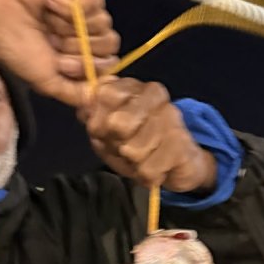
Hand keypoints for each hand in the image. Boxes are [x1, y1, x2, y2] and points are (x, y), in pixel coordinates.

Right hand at [0, 0, 119, 106]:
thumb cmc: (15, 50)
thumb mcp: (47, 82)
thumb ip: (75, 93)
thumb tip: (99, 97)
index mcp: (78, 54)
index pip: (107, 63)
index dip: (90, 67)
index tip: (62, 64)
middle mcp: (83, 31)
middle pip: (110, 44)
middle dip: (82, 49)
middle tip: (55, 43)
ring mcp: (81, 8)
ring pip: (104, 23)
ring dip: (73, 27)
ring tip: (48, 21)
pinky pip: (95, 1)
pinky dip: (73, 6)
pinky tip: (50, 3)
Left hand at [80, 79, 216, 192]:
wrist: (180, 164)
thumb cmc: (140, 144)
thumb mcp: (108, 130)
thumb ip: (91, 115)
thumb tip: (83, 108)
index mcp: (134, 87)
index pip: (104, 95)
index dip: (99, 122)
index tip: (107, 132)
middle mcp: (155, 97)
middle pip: (117, 124)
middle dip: (115, 144)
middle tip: (125, 148)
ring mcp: (171, 119)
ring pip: (133, 150)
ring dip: (133, 163)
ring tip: (142, 159)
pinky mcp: (181, 145)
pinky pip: (148, 169)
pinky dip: (146, 176)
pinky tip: (155, 169)